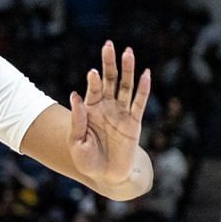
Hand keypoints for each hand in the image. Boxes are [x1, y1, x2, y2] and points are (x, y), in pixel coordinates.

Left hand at [67, 40, 152, 190]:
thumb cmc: (87, 160)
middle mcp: (107, 107)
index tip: (92, 73)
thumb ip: (76, 120)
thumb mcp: (76, 142)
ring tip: (128, 52)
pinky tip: (146, 74)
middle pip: (110, 80)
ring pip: (126, 87)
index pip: (92, 89)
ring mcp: (121, 113)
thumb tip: (74, 95)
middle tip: (109, 45)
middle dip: (109, 63)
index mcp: (90, 110)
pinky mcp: (134, 123)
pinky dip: (143, 89)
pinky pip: (139, 103)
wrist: (106, 176)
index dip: (93, 80)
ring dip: (127, 70)